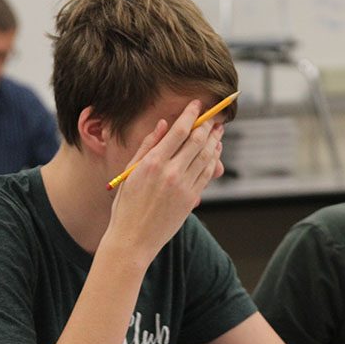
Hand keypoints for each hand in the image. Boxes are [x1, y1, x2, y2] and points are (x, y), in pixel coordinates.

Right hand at [106, 100, 223, 261]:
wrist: (133, 239)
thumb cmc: (126, 205)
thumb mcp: (130, 172)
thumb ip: (147, 146)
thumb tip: (164, 124)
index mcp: (152, 162)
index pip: (179, 131)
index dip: (191, 114)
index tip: (197, 104)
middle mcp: (170, 172)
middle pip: (197, 141)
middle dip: (207, 124)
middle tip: (214, 115)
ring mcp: (184, 186)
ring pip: (206, 156)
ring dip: (215, 140)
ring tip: (218, 130)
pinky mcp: (191, 198)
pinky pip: (207, 173)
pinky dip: (214, 159)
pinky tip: (215, 151)